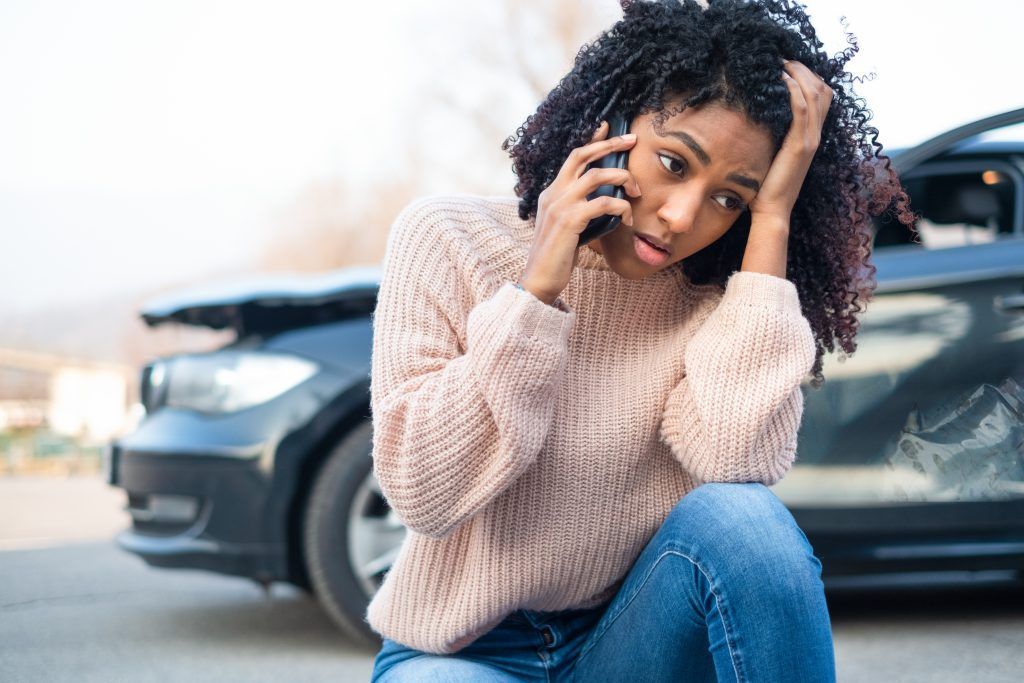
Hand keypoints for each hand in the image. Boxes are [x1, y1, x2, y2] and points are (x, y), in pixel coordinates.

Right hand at [519, 120, 640, 304]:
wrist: (540, 280)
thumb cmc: (557, 257)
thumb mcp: (568, 228)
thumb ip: (580, 211)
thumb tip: (607, 203)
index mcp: (551, 193)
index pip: (572, 158)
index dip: (591, 140)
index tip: (607, 127)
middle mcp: (553, 193)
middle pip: (582, 155)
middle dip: (609, 144)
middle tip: (632, 140)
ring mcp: (559, 205)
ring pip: (596, 176)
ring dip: (622, 179)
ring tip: (637, 192)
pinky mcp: (569, 220)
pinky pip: (603, 203)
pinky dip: (621, 208)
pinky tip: (629, 220)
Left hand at [747, 59, 833, 223]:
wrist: (773, 210)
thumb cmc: (769, 186)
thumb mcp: (776, 155)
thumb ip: (777, 137)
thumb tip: (764, 117)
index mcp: (812, 136)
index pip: (823, 96)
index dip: (810, 76)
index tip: (789, 65)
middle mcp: (815, 135)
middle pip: (822, 90)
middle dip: (804, 70)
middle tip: (784, 59)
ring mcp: (810, 140)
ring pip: (814, 95)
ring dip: (798, 75)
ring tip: (782, 64)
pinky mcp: (799, 146)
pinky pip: (801, 110)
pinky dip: (793, 91)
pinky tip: (781, 81)